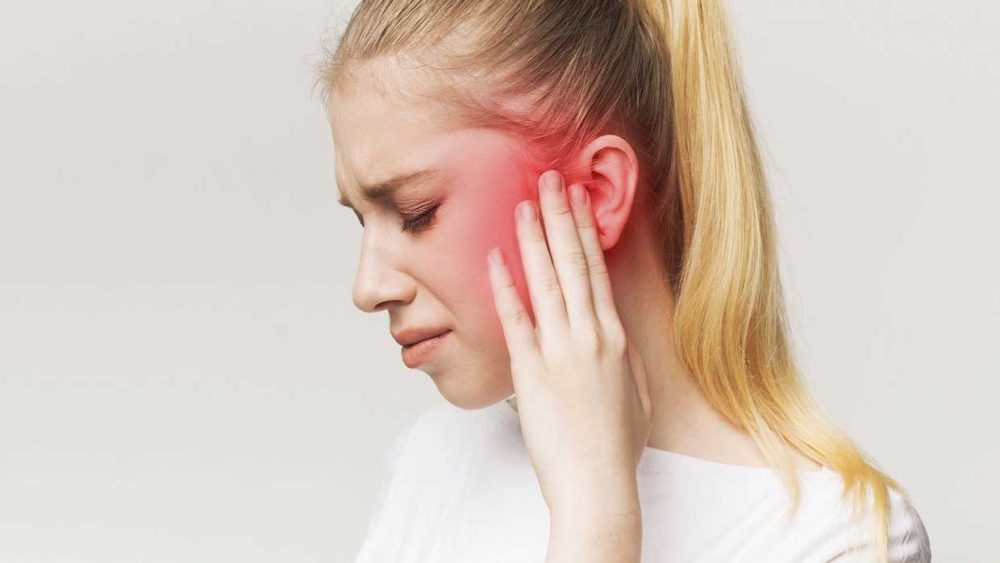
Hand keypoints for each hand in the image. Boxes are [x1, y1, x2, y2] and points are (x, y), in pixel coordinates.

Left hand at [486, 169, 654, 516]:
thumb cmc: (617, 444)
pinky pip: (515, 318)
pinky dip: (504, 285)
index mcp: (615, 337)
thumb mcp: (636, 392)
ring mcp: (559, 349)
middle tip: (551, 179)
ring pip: (546, 280)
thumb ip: (625, 356)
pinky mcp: (530, 369)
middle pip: (573, 262)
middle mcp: (589, 334)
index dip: (587, 230)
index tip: (579, 199)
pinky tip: (495, 257)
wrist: (596, 482)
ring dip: (533, 237)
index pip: (598, 270)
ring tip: (523, 202)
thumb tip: (615, 333)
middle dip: (560, 216)